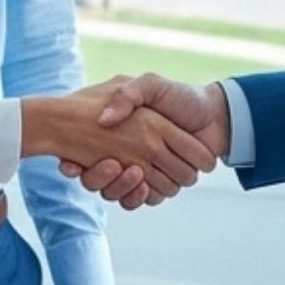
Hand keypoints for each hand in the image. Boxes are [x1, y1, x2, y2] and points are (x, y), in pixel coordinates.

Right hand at [58, 73, 230, 209]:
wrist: (215, 116)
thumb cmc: (181, 97)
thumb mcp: (151, 85)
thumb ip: (127, 96)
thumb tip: (104, 120)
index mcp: (119, 133)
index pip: (83, 156)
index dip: (73, 164)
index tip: (70, 165)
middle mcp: (126, 155)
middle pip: (98, 180)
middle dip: (100, 177)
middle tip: (111, 163)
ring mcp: (143, 172)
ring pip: (118, 193)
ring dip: (122, 187)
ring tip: (132, 171)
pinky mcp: (160, 185)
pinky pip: (143, 200)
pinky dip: (142, 196)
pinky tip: (144, 184)